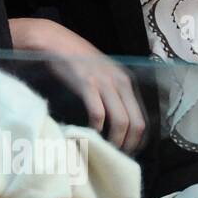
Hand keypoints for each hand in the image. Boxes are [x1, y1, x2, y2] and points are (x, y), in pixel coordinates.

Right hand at [10, 17, 148, 152]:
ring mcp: (104, 83)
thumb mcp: (102, 72)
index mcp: (126, 81)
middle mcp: (120, 82)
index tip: (128, 150)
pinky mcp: (87, 84)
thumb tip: (114, 116)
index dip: (137, 138)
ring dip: (115, 140)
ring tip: (106, 149)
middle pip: (135, 123)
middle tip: (117, 155)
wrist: (55, 41)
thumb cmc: (76, 58)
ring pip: (121, 121)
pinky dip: (96, 127)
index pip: (141, 117)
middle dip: (128, 144)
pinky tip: (91, 133)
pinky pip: (98, 113)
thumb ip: (111, 90)